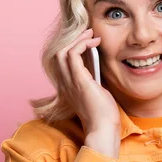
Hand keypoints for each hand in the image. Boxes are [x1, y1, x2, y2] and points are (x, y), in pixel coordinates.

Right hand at [56, 28, 119, 156]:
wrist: (103, 128)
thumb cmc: (103, 114)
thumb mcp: (97, 91)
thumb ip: (93, 78)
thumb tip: (98, 62)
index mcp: (68, 87)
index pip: (62, 62)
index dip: (72, 47)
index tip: (87, 41)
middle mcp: (65, 84)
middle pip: (58, 53)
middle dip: (72, 39)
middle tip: (87, 32)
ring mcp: (70, 82)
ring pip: (62, 51)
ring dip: (77, 39)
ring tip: (90, 34)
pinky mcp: (78, 81)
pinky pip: (72, 55)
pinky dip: (82, 44)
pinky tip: (94, 42)